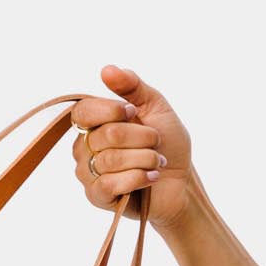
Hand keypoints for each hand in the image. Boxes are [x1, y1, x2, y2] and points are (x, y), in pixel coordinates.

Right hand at [71, 64, 195, 233]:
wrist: (182, 181)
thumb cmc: (168, 144)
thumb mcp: (156, 107)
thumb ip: (132, 86)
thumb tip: (107, 69)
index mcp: (94, 122)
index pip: (83, 111)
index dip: (111, 111)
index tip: (135, 112)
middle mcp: (84, 146)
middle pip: (105, 135)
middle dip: (142, 137)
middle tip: (157, 141)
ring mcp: (88, 172)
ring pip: (110, 160)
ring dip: (145, 158)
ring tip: (158, 161)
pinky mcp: (97, 196)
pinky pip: (108, 184)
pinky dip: (137, 178)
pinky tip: (152, 177)